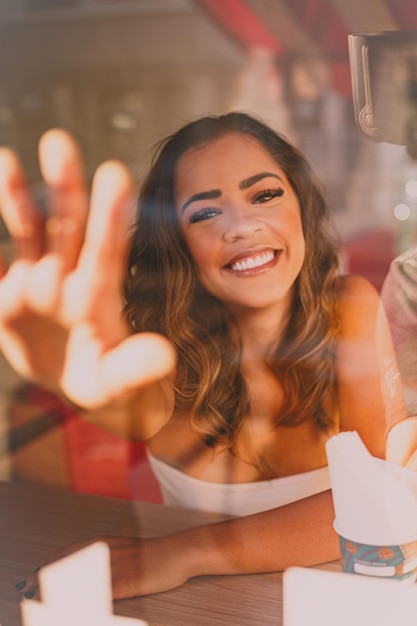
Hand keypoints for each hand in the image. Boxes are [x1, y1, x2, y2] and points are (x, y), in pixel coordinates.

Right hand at [0, 130, 174, 409]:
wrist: (80, 383)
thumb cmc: (109, 382)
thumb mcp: (120, 380)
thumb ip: (137, 367)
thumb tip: (165, 357)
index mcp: (97, 293)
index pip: (106, 248)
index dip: (109, 215)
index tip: (115, 174)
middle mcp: (67, 277)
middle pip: (66, 225)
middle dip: (64, 186)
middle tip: (59, 142)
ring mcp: (35, 282)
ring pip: (27, 231)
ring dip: (15, 197)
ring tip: (5, 159)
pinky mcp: (7, 297)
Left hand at [16, 535, 191, 599]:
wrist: (179, 552)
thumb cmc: (155, 555)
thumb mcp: (128, 552)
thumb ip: (108, 558)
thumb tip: (89, 569)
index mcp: (108, 544)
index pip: (71, 550)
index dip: (51, 561)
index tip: (33, 571)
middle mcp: (110, 552)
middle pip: (72, 562)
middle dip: (47, 573)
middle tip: (28, 583)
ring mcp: (120, 566)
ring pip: (85, 577)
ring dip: (63, 587)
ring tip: (44, 596)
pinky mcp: (131, 580)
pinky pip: (106, 590)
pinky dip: (90, 597)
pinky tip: (79, 604)